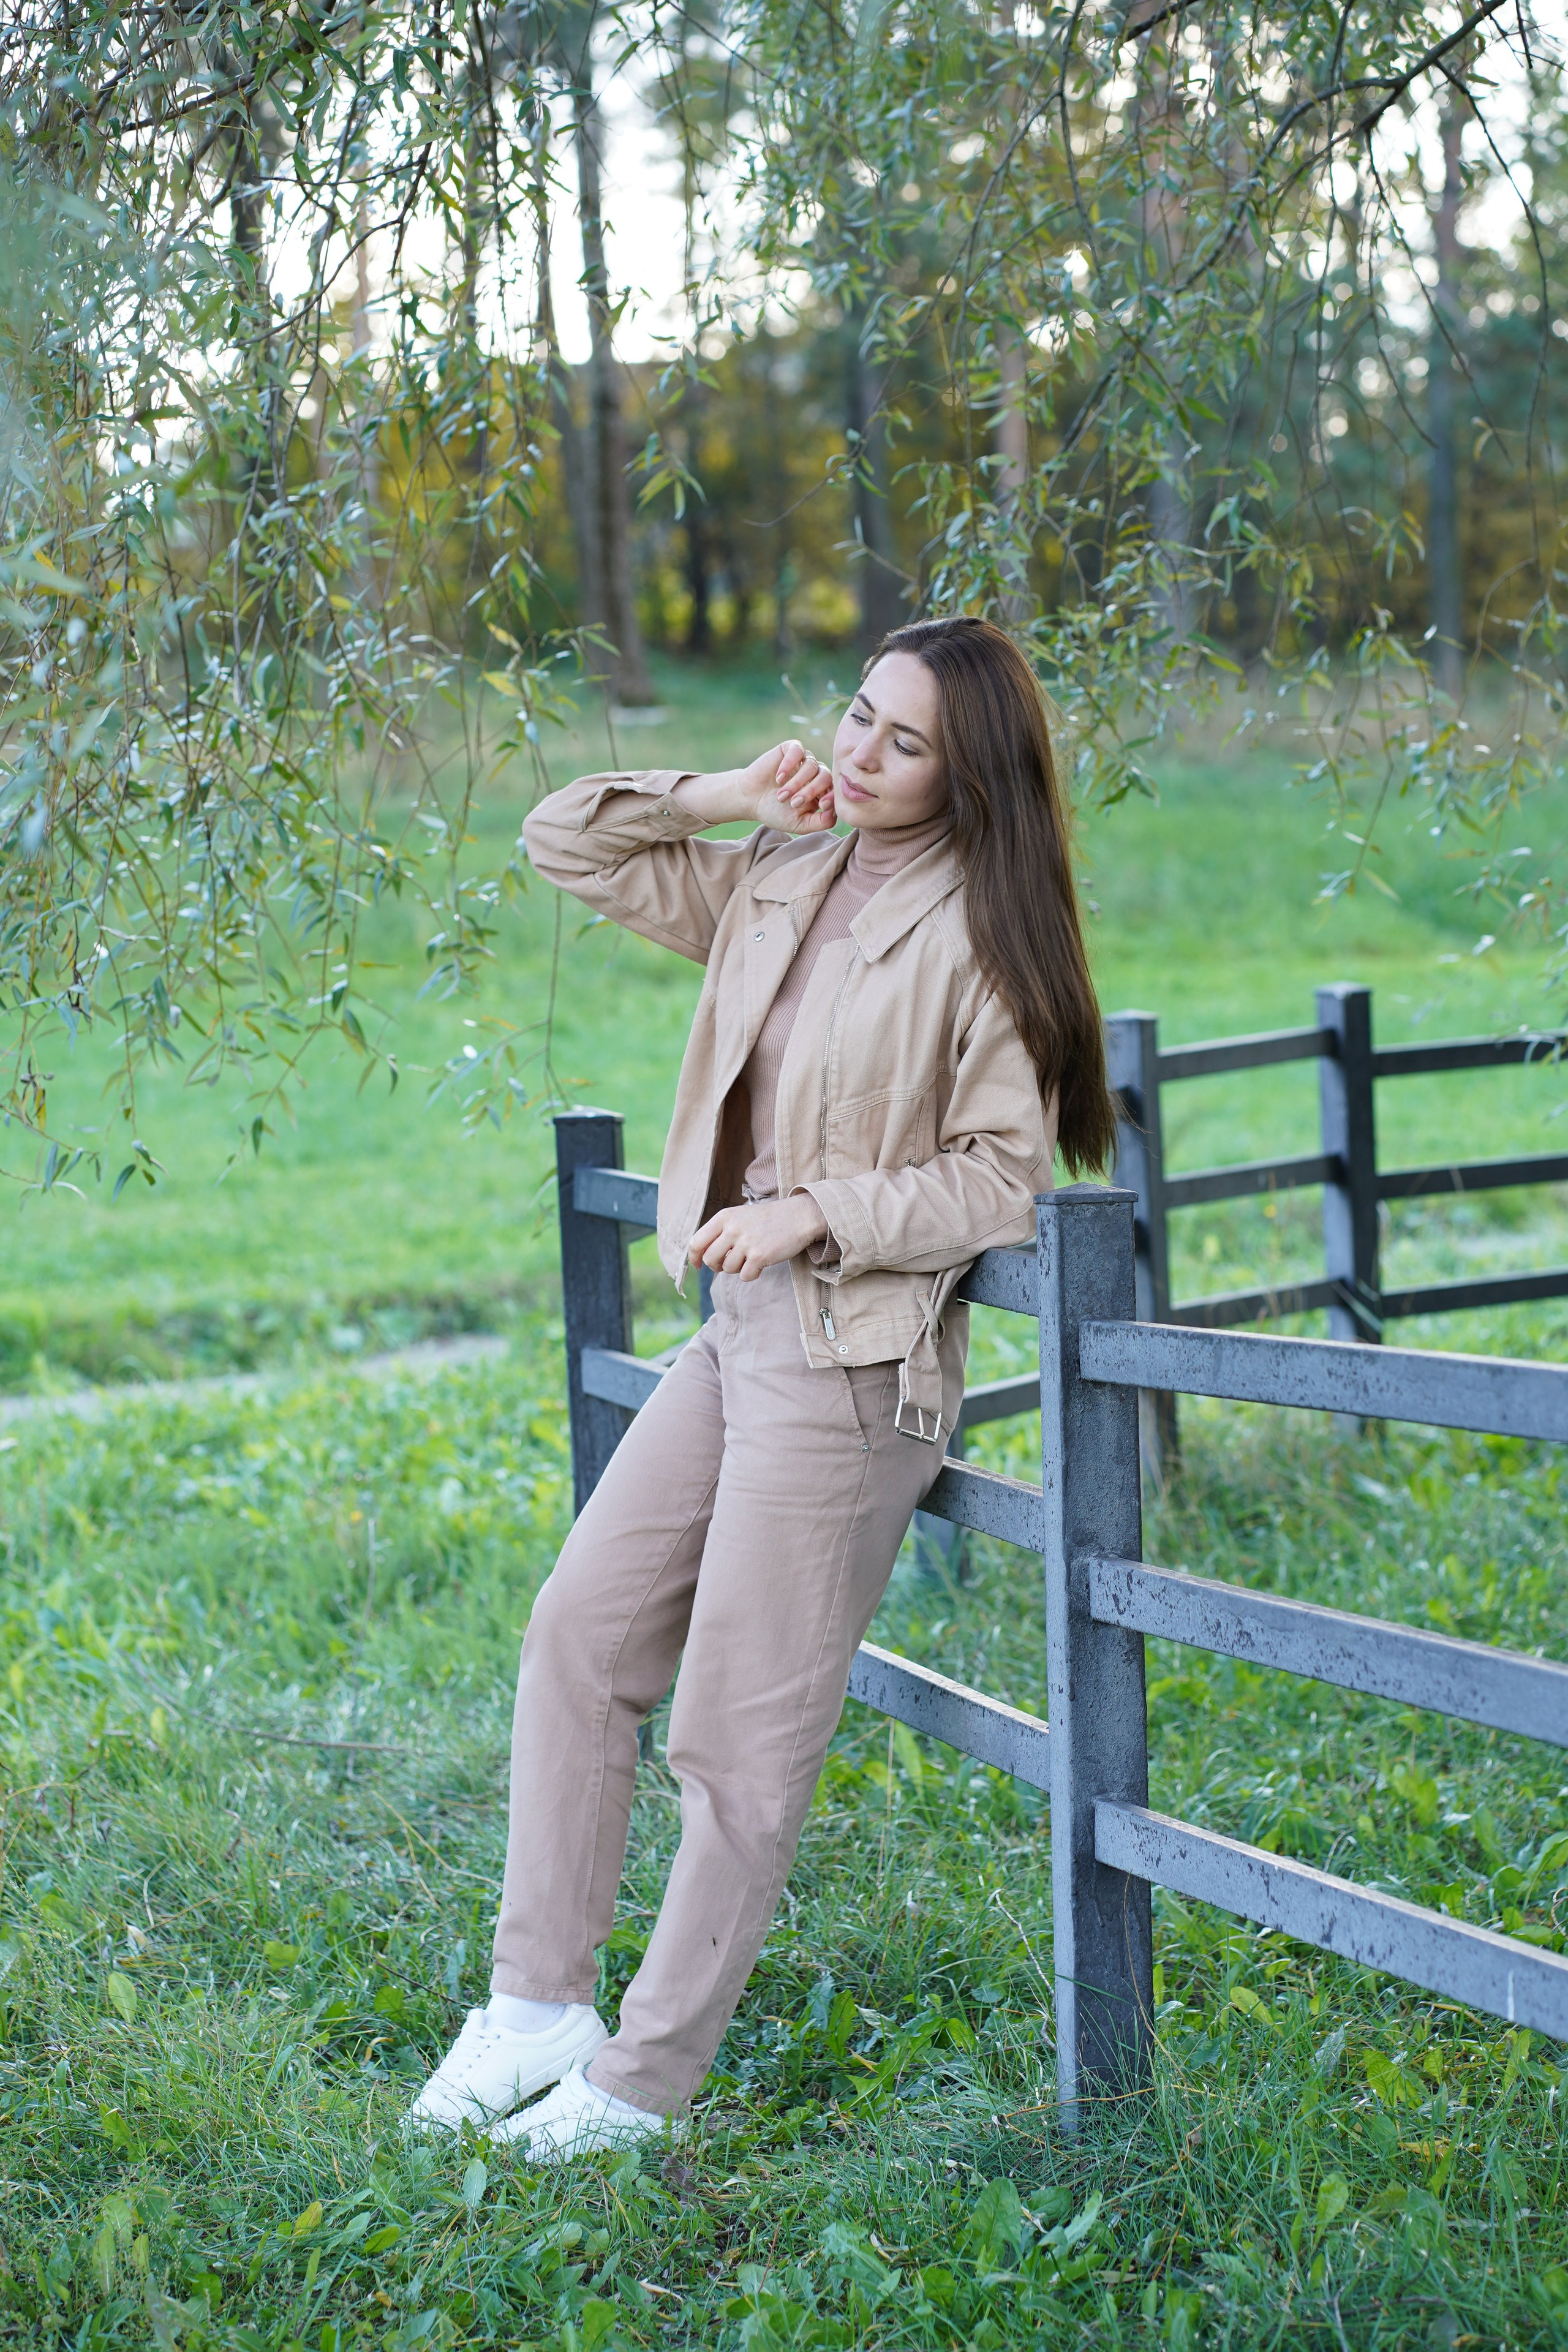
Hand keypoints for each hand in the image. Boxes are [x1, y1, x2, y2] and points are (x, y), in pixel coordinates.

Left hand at [688, 1194, 830, 1279]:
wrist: (798, 1217)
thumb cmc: (768, 1219)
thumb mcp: (739, 1217)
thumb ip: (720, 1232)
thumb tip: (702, 1258)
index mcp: (723, 1217)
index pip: (696, 1242)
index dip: (694, 1258)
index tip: (698, 1265)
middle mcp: (732, 1229)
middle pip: (710, 1259)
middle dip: (717, 1266)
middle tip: (731, 1262)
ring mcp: (745, 1242)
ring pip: (728, 1269)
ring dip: (738, 1269)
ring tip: (751, 1257)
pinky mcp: (759, 1255)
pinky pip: (745, 1276)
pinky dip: (752, 1274)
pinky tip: (761, 1263)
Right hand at [740, 739, 836, 835]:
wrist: (750, 799)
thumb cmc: (775, 812)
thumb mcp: (800, 824)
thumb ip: (821, 822)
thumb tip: (836, 812)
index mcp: (820, 791)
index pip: (834, 790)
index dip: (832, 797)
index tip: (821, 806)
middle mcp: (814, 773)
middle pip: (825, 777)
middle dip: (810, 791)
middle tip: (793, 803)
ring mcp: (803, 760)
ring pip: (811, 766)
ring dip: (796, 783)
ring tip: (781, 795)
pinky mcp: (790, 749)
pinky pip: (798, 750)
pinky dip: (789, 764)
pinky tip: (779, 777)